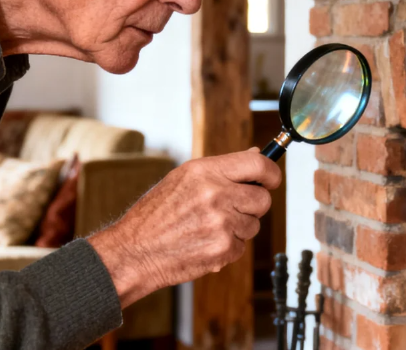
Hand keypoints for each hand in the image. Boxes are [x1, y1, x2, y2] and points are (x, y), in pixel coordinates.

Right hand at [89, 149, 281, 306]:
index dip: (271, 173)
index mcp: (205, 172)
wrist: (134, 251)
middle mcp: (216, 195)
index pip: (259, 165)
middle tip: (231, 209)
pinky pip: (242, 246)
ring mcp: (221, 224)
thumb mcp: (183, 179)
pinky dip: (228, 246)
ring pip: (253, 224)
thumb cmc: (155, 215)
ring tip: (208, 227)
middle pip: (263, 199)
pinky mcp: (223, 250)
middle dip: (252, 205)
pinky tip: (204, 242)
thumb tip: (255, 155)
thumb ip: (222, 168)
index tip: (271, 179)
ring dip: (238, 227)